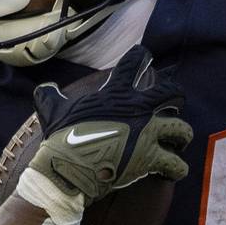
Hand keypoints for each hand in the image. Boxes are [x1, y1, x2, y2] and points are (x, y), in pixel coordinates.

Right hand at [28, 46, 192, 204]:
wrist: (70, 167)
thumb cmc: (63, 138)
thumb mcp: (52, 110)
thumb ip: (50, 96)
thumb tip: (44, 88)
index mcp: (117, 93)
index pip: (134, 62)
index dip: (141, 55)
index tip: (144, 54)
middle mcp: (139, 109)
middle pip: (171, 93)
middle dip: (176, 96)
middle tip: (174, 102)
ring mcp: (148, 134)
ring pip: (182, 129)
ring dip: (181, 136)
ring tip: (177, 141)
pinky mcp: (152, 159)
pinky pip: (177, 164)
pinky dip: (177, 168)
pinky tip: (173, 170)